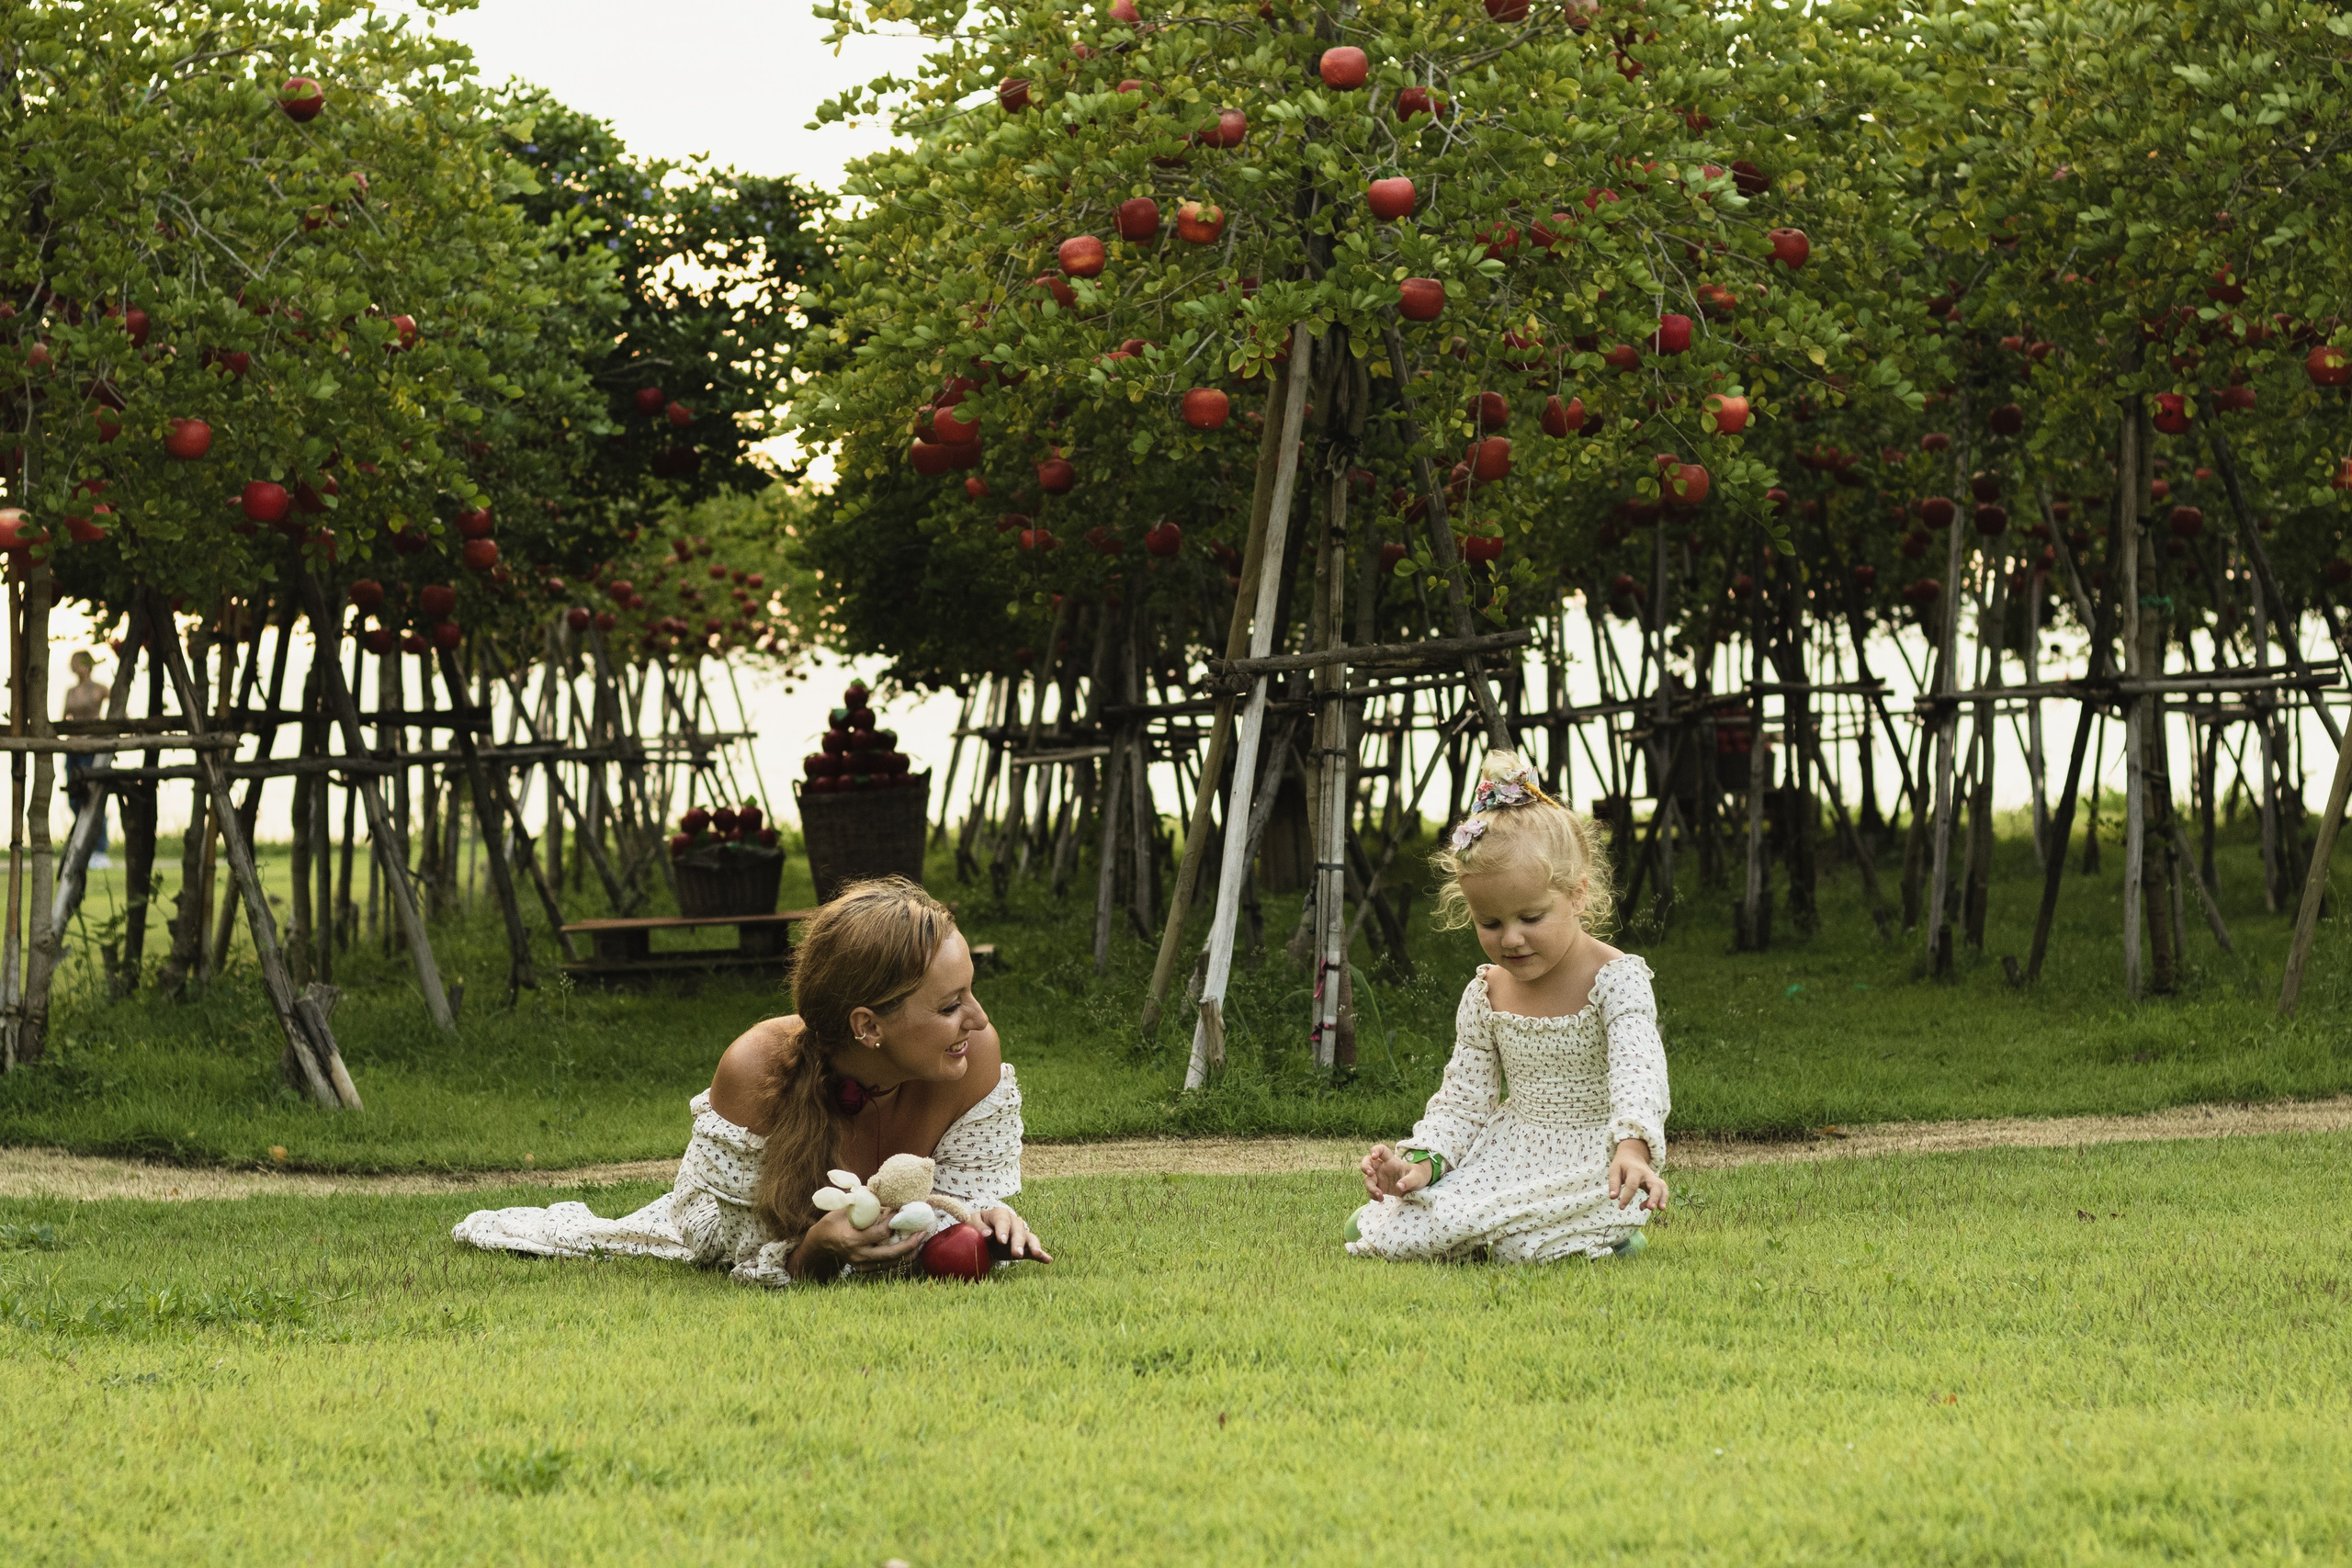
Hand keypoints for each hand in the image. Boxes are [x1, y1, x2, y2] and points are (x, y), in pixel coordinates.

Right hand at [791, 1205, 925, 1279]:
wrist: (821, 1243)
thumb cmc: (834, 1222)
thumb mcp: (846, 1210)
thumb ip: (866, 1204)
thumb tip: (887, 1194)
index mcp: (853, 1239)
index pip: (881, 1232)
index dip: (894, 1221)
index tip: (903, 1210)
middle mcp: (859, 1255)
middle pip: (891, 1253)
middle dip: (910, 1244)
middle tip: (923, 1232)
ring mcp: (862, 1265)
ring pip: (891, 1263)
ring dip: (909, 1252)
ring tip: (922, 1241)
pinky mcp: (865, 1269)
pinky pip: (887, 1266)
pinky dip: (900, 1258)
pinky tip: (911, 1250)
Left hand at [980, 1203, 1051, 1262]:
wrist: (982, 1234)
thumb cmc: (976, 1227)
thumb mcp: (972, 1224)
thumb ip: (978, 1228)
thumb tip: (987, 1235)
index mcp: (999, 1214)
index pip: (1002, 1220)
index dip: (1002, 1230)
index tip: (1002, 1240)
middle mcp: (1013, 1221)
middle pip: (1018, 1229)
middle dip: (1018, 1241)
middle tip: (1017, 1253)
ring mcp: (1021, 1233)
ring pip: (1029, 1237)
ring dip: (1033, 1246)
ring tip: (1037, 1254)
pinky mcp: (1025, 1245)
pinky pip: (1034, 1249)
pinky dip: (1042, 1254)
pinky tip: (1048, 1260)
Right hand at [1360, 1143, 1430, 1199]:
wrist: (1416, 1187)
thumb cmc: (1417, 1177)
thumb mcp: (1416, 1178)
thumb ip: (1409, 1181)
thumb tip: (1399, 1186)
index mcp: (1391, 1161)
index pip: (1381, 1150)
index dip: (1375, 1150)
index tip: (1374, 1156)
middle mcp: (1382, 1167)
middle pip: (1367, 1161)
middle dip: (1365, 1166)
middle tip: (1370, 1174)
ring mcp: (1380, 1177)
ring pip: (1367, 1179)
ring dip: (1370, 1187)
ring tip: (1380, 1195)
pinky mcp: (1380, 1187)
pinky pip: (1371, 1190)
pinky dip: (1373, 1195)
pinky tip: (1381, 1199)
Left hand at [1608, 1139, 1667, 1211]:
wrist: (1633, 1156)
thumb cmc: (1622, 1165)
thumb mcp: (1614, 1170)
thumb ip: (1613, 1183)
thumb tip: (1612, 1197)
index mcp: (1635, 1170)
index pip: (1632, 1185)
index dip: (1627, 1197)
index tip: (1621, 1207)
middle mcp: (1647, 1174)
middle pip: (1654, 1185)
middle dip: (1654, 1197)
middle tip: (1650, 1208)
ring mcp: (1654, 1178)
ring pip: (1662, 1187)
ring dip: (1663, 1198)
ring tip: (1660, 1209)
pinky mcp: (1657, 1182)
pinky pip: (1663, 1190)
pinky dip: (1661, 1199)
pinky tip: (1648, 1207)